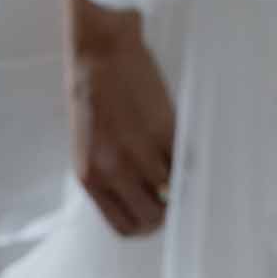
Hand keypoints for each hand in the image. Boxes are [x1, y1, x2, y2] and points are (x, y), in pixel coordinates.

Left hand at [70, 0, 173, 236]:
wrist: (99, 50)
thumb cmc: (91, 92)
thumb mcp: (89, 142)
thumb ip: (108, 173)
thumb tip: (140, 197)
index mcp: (90, 176)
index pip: (123, 227)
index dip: (144, 224)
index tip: (154, 211)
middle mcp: (114, 171)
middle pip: (152, 217)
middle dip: (166, 209)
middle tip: (170, 190)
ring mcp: (140, 153)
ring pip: (172, 191)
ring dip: (177, 180)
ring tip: (173, 160)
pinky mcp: (164, 131)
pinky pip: (185, 160)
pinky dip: (187, 156)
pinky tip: (179, 141)